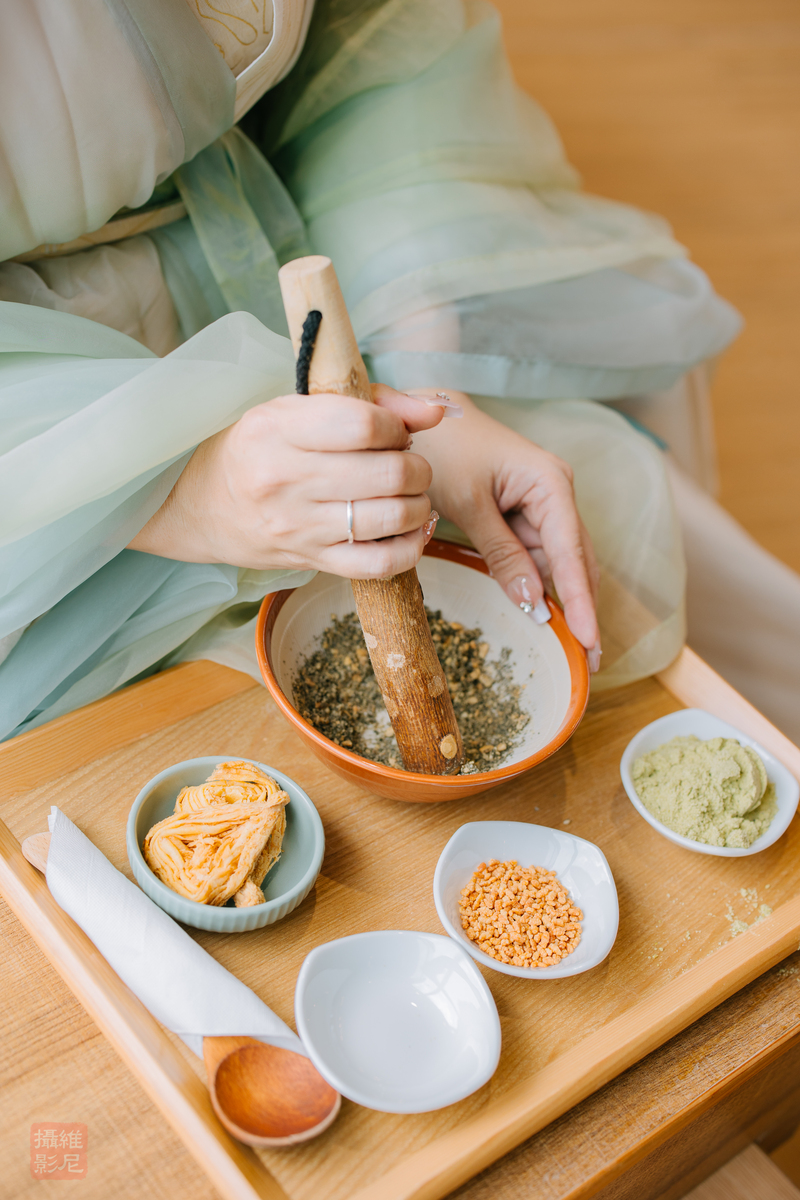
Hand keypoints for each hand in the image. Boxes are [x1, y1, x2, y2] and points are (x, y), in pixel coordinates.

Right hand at [128, 385, 446, 577]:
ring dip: (419, 505)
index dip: (397, 427)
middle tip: (410, 466)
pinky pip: (378, 564)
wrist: (204, 504)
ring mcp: (299, 526)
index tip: (395, 433)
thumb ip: (373, 402)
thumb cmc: (261, 447)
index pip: (365, 425)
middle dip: (417, 468)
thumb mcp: (298, 408)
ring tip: (412, 496)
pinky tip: (412, 530)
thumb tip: (436, 412)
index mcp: (279, 428)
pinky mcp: (311, 561)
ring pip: (390, 518)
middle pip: (388, 473)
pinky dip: (410, 548)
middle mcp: (286, 479)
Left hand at [410, 392, 600, 668]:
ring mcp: (543, 504)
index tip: (590, 639)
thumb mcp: (469, 505)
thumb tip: (534, 603)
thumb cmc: (444, 450)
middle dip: (583, 609)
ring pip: (560, 563)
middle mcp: (556, 493)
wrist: (420, 419)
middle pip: (577, 561)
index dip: (580, 599)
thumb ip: (502, 554)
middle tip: (591, 659)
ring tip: (580, 650)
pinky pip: (540, 557)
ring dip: (567, 603)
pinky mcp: (525, 514)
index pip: (571, 552)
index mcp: (549, 483)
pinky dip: (543, 586)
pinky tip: (551, 619)